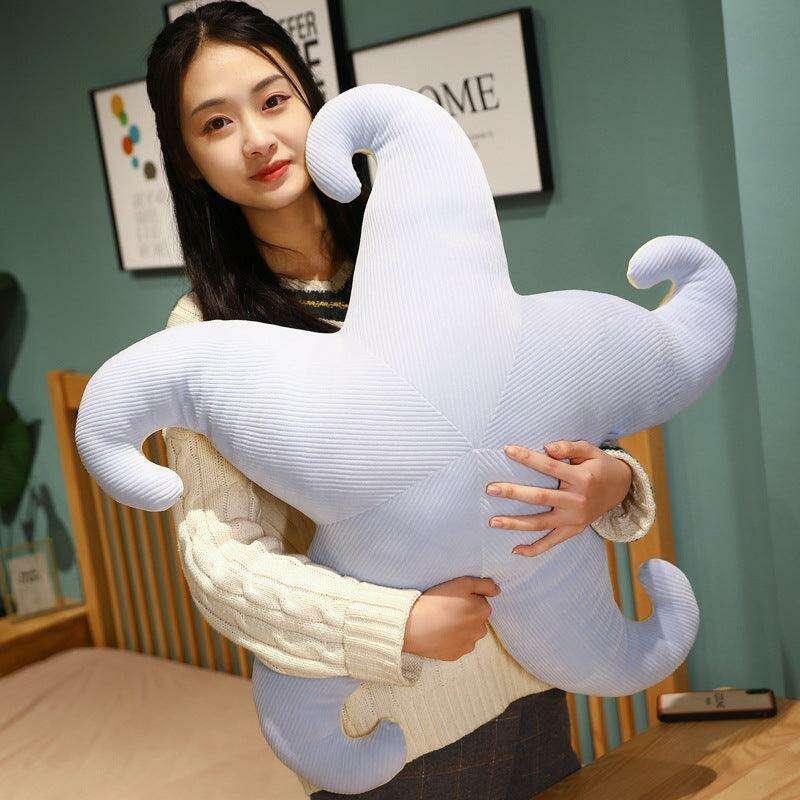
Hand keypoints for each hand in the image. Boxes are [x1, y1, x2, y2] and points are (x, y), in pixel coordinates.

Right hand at [402, 575, 500, 660]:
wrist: (412, 625)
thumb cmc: (436, 601)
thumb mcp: (461, 583)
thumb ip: (484, 585)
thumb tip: (498, 591)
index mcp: (483, 611)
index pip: (480, 602)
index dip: (467, 598)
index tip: (453, 599)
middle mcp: (480, 630)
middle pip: (476, 619)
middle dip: (466, 614)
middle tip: (447, 610)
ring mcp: (468, 644)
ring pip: (469, 633)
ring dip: (460, 628)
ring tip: (442, 621)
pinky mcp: (456, 655)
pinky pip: (458, 645)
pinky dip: (452, 640)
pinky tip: (439, 633)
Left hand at [486, 440, 632, 556]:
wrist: (622, 489)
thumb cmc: (600, 466)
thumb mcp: (590, 450)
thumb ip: (569, 447)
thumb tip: (547, 448)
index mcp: (581, 478)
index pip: (549, 467)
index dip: (527, 458)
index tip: (507, 450)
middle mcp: (577, 501)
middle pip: (540, 497)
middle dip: (513, 493)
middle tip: (490, 489)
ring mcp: (575, 519)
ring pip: (541, 523)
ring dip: (516, 524)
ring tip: (493, 522)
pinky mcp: (574, 530)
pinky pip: (552, 542)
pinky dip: (535, 549)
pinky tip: (516, 550)